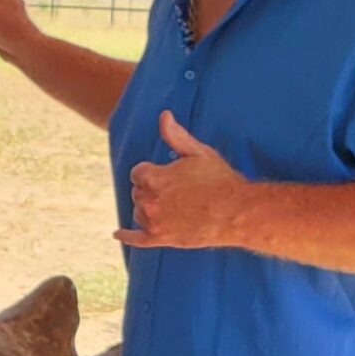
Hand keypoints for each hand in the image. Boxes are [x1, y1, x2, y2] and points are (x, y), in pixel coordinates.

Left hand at [119, 112, 246, 249]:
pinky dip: (126, 236)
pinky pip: (136, 239)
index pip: (138, 173)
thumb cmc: (220, 180)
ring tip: (169, 208)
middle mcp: (149, 201)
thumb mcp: (198, 153)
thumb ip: (176, 135)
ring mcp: (154, 222)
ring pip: (138, 213)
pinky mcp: (161, 239)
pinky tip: (117, 234)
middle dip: (150, 191)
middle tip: (173, 192)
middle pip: (137, 193)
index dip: (151, 172)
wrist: (237, 211)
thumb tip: (164, 116)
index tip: (165, 175)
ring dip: (147, 209)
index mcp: (154, 178)